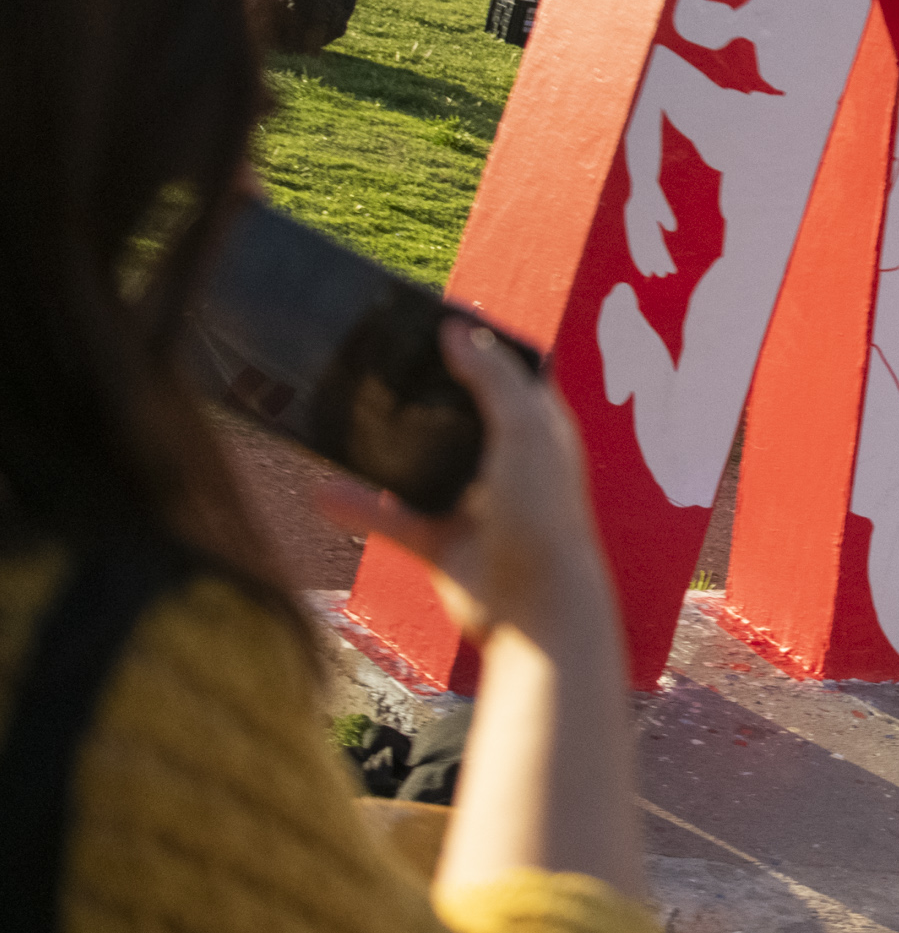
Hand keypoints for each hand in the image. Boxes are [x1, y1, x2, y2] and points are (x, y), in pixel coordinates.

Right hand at [319, 318, 616, 646]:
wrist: (535, 609)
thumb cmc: (543, 512)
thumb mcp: (524, 431)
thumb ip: (492, 379)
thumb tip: (456, 328)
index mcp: (535, 425)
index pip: (502, 373)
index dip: (470, 347)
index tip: (421, 323)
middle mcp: (504, 458)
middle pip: (452, 414)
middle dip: (414, 393)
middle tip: (364, 363)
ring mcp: (471, 499)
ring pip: (415, 464)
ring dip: (378, 449)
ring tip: (333, 416)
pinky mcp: (441, 540)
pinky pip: (390, 517)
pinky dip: (357, 507)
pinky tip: (320, 493)